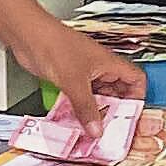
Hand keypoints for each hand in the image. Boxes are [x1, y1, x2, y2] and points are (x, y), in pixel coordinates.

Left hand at [0, 0, 145, 133]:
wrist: (28, 35)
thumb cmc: (54, 44)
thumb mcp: (74, 82)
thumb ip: (86, 108)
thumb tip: (97, 129)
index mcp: (109, 62)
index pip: (136, 79)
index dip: (138, 97)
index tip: (131, 115)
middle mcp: (99, 68)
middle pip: (118, 92)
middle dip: (116, 110)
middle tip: (111, 127)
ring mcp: (83, 73)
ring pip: (98, 96)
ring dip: (96, 111)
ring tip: (93, 128)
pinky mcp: (68, 78)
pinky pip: (80, 98)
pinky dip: (80, 109)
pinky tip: (75, 120)